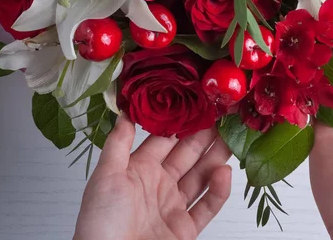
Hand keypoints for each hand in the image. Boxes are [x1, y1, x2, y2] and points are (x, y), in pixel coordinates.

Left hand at [74, 115, 231, 239]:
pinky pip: (207, 206)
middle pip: (188, 155)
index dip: (183, 122)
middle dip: (207, 136)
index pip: (166, 139)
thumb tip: (126, 111)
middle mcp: (158, 185)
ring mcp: (173, 206)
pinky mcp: (185, 229)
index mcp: (138, 169)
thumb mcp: (105, 176)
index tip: (200, 105)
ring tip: (232, 140)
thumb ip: (118, 143)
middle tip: (224, 117)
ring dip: (218, 158)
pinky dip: (219, 191)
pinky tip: (224, 173)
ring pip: (202, 176)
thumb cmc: (100, 224)